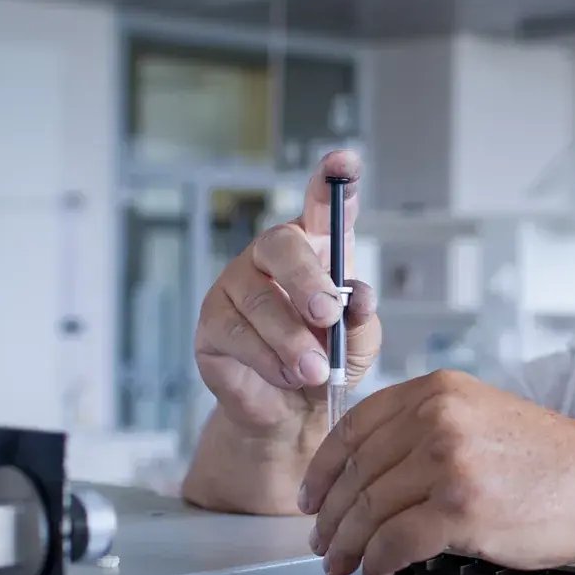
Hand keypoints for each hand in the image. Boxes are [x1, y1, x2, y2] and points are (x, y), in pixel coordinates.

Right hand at [193, 150, 380, 435]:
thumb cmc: (327, 363)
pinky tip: (285, 375)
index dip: (331, 180)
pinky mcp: (211, 321)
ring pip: (261, 302)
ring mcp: (235, 284)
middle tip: (328, 315)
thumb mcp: (359, 343)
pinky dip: (268, 361)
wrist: (293, 413)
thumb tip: (358, 297)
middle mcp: (271, 257)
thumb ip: (362, 318)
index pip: (321, 204)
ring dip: (293, 340)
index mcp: (316, 249)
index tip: (345, 162)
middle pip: (281, 245)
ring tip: (314, 369)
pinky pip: (237, 335)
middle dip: (308, 282)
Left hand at [301, 370, 574, 574]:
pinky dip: (377, 562)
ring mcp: (449, 462)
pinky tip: (378, 570)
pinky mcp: (460, 509)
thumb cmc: (552, 461)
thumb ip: (427, 427)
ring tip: (343, 562)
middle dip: (331, 515)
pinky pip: (394, 541)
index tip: (312, 493)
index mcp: (440, 391)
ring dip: (348, 544)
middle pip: (356, 472)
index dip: (323, 468)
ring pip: (368, 509)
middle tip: (323, 540)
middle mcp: (439, 418)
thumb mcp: (483, 416)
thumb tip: (371, 468)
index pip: (355, 426)